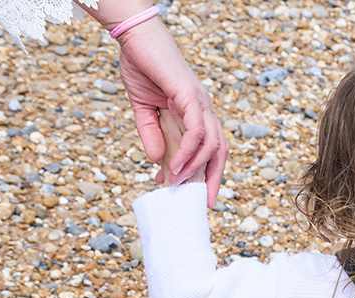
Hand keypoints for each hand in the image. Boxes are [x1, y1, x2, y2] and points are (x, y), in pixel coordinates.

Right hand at [116, 18, 226, 205]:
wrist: (134, 36)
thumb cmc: (141, 66)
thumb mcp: (143, 109)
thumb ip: (151, 134)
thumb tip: (156, 159)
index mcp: (197, 114)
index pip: (211, 149)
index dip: (208, 173)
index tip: (200, 196)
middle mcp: (204, 109)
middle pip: (220, 151)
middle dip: (214, 179)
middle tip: (204, 202)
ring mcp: (200, 102)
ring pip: (211, 145)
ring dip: (194, 168)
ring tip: (176, 183)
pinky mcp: (190, 95)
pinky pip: (197, 131)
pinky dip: (188, 151)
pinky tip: (174, 165)